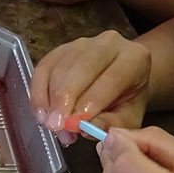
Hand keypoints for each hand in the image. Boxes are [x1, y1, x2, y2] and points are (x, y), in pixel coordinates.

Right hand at [30, 29, 150, 145]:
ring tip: (51, 126)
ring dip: (50, 99)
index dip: (91, 101)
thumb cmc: (126, 102)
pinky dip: (38, 92)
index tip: (75, 124)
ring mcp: (82, 43)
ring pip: (59, 68)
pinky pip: (43, 68)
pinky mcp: (61, 49)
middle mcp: (109, 43)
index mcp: (135, 58)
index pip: (112, 77)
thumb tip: (83, 129)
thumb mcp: (127, 118)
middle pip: (81, 67)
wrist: (123, 82)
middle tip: (55, 125)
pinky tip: (41, 113)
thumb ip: (109, 123)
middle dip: (64, 98)